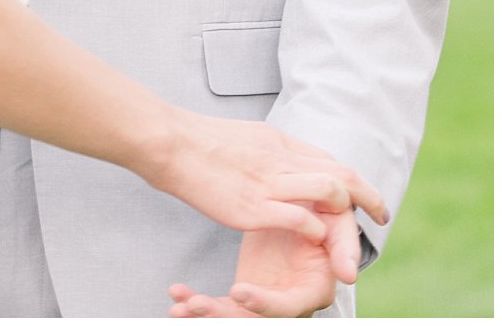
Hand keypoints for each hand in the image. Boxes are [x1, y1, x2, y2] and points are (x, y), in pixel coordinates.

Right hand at [146, 109, 385, 244]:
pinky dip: (315, 231)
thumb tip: (280, 160)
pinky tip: (313, 239)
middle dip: (367, 197)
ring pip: (330, 191)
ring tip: (347, 236)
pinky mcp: (254, 207)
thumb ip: (267, 151)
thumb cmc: (193, 139)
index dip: (354, 180)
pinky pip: (301, 219)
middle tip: (380, 216)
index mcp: (277, 141)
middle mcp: (280, 159)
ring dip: (345, 216)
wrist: (166, 140)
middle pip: (341, 174)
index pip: (329, 159)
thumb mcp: (242, 136)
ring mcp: (269, 183)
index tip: (364, 197)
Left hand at [166, 211, 355, 316]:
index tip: (239, 291)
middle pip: (257, 318)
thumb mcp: (328, 222)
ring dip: (205, 312)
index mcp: (313, 289)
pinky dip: (196, 302)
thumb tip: (348, 273)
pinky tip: (176, 296)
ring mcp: (267, 302)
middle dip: (225, 315)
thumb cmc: (316, 215)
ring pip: (235, 317)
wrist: (296, 210)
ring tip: (179, 305)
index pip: (290, 306)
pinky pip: (220, 308)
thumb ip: (337, 240)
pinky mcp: (246, 299)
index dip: (266, 302)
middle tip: (197, 305)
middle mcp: (291, 302)